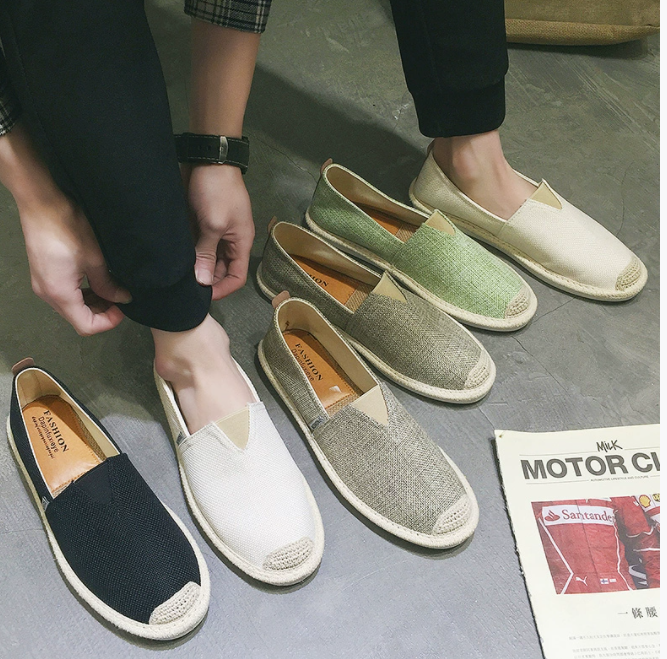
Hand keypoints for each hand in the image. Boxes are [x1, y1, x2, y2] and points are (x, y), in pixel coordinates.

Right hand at [19, 195, 129, 335]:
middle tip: (120, 299)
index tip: (123, 309)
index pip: (86, 326)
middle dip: (102, 313)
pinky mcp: (43, 274)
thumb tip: (122, 298)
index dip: (108, 322)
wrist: (42, 204)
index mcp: (60, 294)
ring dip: (93, 303)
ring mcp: (43, 284)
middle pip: (78, 318)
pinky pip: (65, 294)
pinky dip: (82, 293)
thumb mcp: (95, 260)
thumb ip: (109, 285)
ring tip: (111, 289)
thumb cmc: (68, 229)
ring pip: (71, 307)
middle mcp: (47, 294)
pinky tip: (96, 281)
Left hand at [186, 164, 254, 299]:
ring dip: (194, 268)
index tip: (201, 296)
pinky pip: (194, 246)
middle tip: (183, 288)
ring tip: (175, 277)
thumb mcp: (213, 225)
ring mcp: (213, 232)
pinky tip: (172, 261)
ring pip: (205, 260)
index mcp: (240, 243)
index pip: (236, 277)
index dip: (222, 289)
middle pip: (219, 270)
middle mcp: (228, 241)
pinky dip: (186, 254)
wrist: (207, 159)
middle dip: (205, 280)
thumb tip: (202, 282)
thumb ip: (206, 254)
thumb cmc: (217, 191)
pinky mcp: (199, 224)